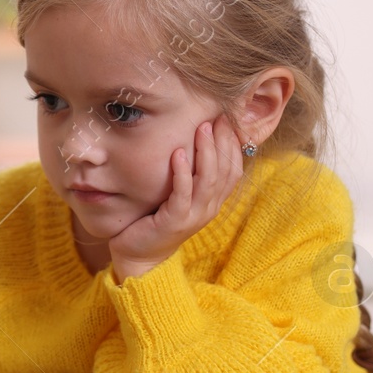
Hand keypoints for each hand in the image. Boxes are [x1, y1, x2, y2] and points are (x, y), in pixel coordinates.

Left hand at [109, 116, 244, 275]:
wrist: (140, 255)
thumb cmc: (156, 221)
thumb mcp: (178, 196)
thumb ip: (189, 176)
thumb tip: (190, 142)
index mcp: (213, 201)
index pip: (233, 169)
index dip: (232, 144)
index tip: (226, 119)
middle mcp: (209, 208)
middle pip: (224, 171)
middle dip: (222, 141)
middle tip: (217, 117)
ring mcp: (193, 216)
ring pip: (208, 180)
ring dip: (206, 152)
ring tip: (201, 129)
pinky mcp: (174, 221)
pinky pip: (183, 194)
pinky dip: (182, 172)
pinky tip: (178, 154)